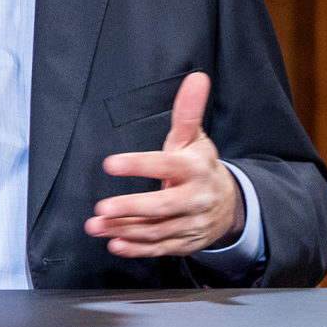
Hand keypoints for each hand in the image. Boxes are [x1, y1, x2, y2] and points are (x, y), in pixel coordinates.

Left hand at [86, 72, 244, 258]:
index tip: (109, 164)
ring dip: (124, 230)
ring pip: (157, 230)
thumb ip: (188, 110)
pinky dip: (137, 249)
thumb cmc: (200, 165)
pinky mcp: (185, 242)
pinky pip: (160, 248)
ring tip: (96, 225)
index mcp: (194, 169)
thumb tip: (197, 78)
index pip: (164, 166)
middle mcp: (195, 199)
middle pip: (163, 207)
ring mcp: (190, 224)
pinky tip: (115, 244)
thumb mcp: (194, 138)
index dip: (138, 165)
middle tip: (101, 206)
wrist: (231, 204)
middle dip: (131, 208)